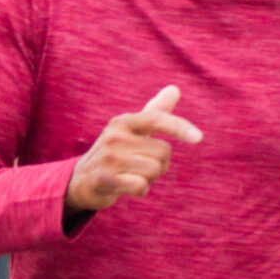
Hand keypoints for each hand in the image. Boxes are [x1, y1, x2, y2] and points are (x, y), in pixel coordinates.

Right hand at [65, 87, 202, 216]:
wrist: (81, 180)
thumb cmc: (115, 153)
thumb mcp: (132, 130)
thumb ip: (155, 111)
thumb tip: (175, 88)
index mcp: (124, 121)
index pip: (157, 119)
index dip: (180, 127)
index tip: (199, 138)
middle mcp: (115, 136)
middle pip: (163, 152)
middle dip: (160, 164)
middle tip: (140, 166)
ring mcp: (108, 157)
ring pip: (154, 170)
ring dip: (150, 178)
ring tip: (132, 175)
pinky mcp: (104, 179)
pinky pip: (141, 185)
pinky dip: (141, 189)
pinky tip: (127, 187)